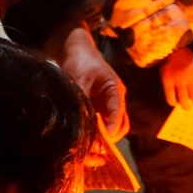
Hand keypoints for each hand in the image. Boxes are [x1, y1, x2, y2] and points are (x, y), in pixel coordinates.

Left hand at [55, 24, 127, 140]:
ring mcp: (104, 104)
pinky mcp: (95, 107)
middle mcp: (113, 100)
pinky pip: (98, 124)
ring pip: (110, 126)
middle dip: (111, 136)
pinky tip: (83, 137)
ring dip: (102, 136)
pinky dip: (94, 132)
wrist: (72, 46)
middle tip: (96, 146)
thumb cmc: (80, 59)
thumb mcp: (79, 79)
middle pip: (120, 124)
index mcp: (115, 90)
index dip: (113, 126)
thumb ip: (81, 99)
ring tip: (89, 145)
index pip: (118, 112)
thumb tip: (78, 121)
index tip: (106, 138)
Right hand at [160, 45, 192, 107]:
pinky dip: (173, 102)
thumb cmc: (187, 60)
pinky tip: (174, 103)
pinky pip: (170, 97)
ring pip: (183, 100)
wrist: (172, 49)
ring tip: (186, 106)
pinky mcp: (167, 81)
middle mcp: (189, 77)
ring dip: (186, 106)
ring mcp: (177, 79)